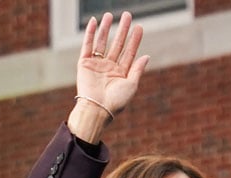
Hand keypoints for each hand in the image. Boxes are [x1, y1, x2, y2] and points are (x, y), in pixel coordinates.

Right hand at [69, 12, 149, 142]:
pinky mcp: (84, 63)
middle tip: (128, 15)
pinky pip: (87, 45)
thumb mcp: (131, 85)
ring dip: (106, 28)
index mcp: (121, 73)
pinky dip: (90, 33)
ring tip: (110, 15)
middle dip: (122, 30)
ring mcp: (97, 64)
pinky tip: (94, 22)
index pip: (129, 52)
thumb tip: (146, 56)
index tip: (139, 27)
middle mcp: (109, 67)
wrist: (97, 108)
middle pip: (117, 44)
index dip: (134, 40)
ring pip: (102, 42)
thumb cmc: (116, 101)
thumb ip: (137, 69)